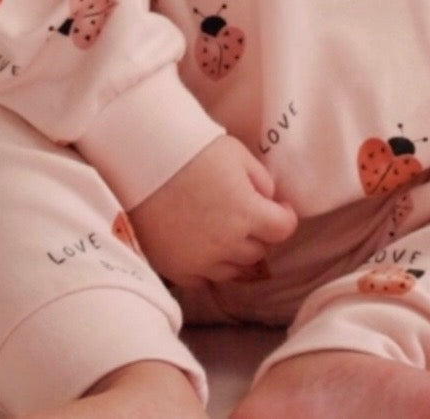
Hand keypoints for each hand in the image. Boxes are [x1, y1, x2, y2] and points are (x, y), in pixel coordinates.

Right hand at [129, 135, 298, 286]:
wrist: (144, 159)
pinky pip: (203, 279)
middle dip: (258, 233)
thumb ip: (261, 181)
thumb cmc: (193, 150)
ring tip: (224, 230)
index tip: (279, 208)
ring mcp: (200, 261)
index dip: (285, 217)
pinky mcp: (176, 269)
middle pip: (258, 251)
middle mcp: (227, 244)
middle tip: (247, 214)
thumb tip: (269, 201)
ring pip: (233, 270)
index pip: (283, 229)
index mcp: (247, 213)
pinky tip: (202, 246)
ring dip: (235, 253)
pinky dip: (208, 266)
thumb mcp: (237, 155)